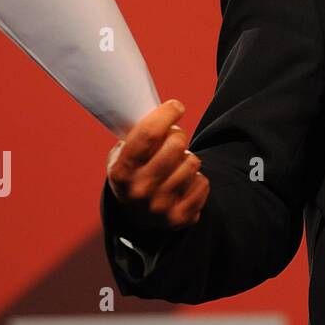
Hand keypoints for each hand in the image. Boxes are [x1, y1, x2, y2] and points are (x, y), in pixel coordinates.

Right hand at [106, 99, 208, 233]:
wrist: (136, 216)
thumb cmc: (134, 173)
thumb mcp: (123, 154)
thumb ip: (139, 134)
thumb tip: (165, 108)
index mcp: (121, 172)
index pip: (148, 134)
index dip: (166, 114)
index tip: (176, 106)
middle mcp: (139, 191)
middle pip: (176, 144)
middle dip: (178, 136)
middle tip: (174, 140)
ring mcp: (160, 207)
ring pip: (193, 162)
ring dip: (188, 160)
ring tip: (175, 167)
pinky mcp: (180, 218)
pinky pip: (203, 182)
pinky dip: (197, 180)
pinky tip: (183, 184)